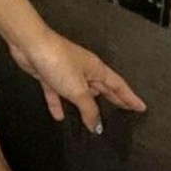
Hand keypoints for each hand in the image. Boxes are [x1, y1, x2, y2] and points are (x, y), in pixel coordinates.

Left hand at [7, 26, 147, 133]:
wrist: (30, 45)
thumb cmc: (57, 60)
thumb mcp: (78, 89)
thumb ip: (89, 109)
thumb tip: (97, 125)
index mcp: (96, 69)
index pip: (118, 85)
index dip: (130, 98)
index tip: (141, 107)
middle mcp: (83, 70)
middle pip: (102, 88)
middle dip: (113, 100)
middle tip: (125, 112)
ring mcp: (66, 72)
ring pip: (80, 92)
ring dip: (86, 106)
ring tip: (93, 120)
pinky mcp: (50, 75)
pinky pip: (57, 93)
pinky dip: (59, 104)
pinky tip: (59, 116)